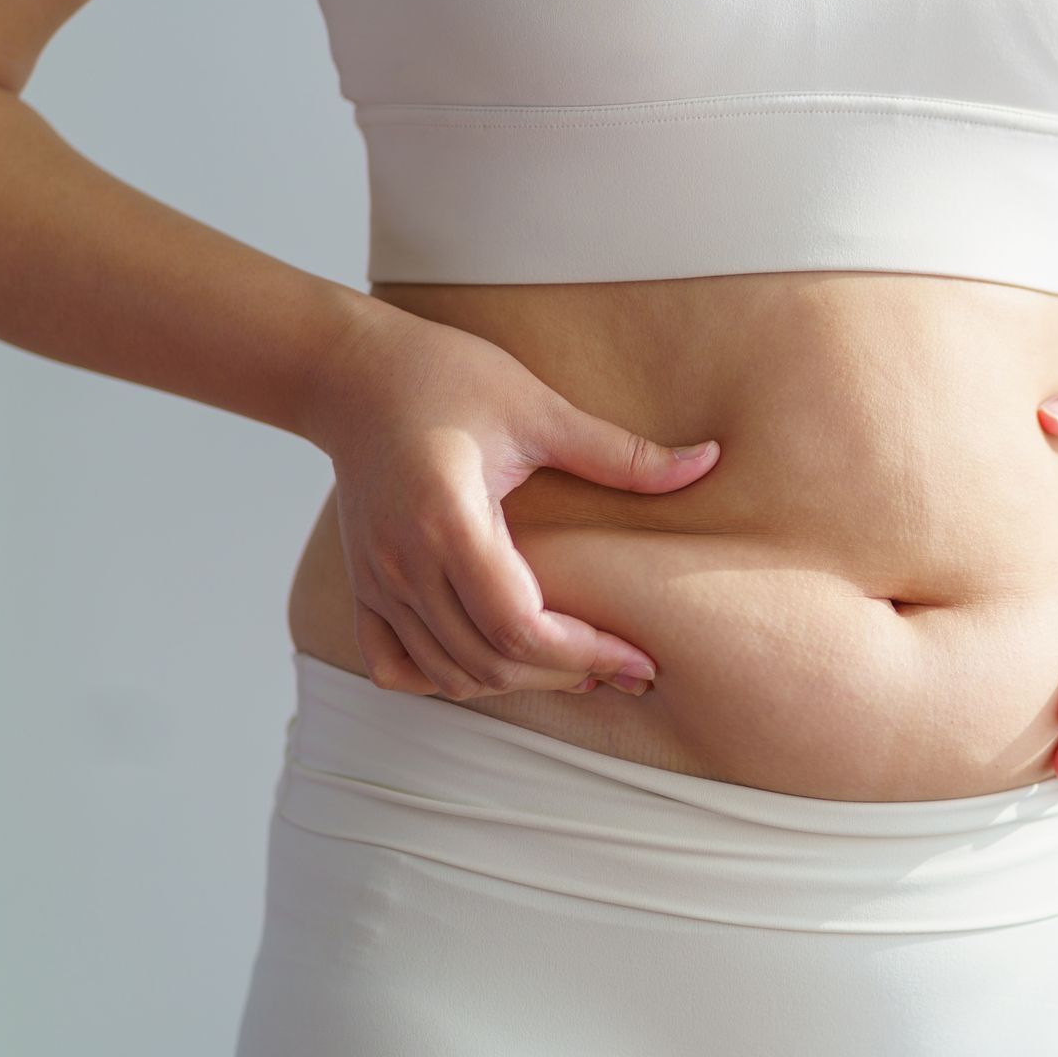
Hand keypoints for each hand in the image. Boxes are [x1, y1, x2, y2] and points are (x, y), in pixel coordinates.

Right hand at [300, 301, 719, 700]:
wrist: (349, 373)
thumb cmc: (442, 375)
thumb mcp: (537, 406)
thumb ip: (620, 452)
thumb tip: (707, 461)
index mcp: (448, 521)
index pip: (519, 626)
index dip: (585, 653)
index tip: (639, 658)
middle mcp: (405, 565)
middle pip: (489, 663)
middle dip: (566, 674)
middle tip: (627, 668)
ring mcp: (377, 582)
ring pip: (448, 675)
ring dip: (517, 683)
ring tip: (579, 667)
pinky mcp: (363, 586)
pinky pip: (398, 666)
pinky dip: (448, 680)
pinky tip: (496, 662)